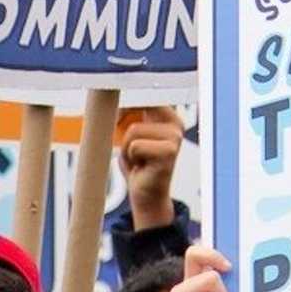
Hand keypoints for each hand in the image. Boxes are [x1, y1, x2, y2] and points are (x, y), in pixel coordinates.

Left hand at [119, 107, 183, 229]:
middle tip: (122, 139)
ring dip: (126, 147)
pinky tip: (140, 167)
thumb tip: (114, 100)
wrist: (147, 197)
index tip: (116, 100)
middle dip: (122, 117)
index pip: (146, 95)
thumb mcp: (133, 134)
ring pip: (133, 131)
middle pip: (139, 107)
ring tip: (136, 159)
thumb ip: (130, 115)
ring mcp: (174, 138)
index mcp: (169, 117)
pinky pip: (134, 146)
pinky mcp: (168, 152)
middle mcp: (176, 124)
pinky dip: (129, 157)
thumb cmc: (138, 164)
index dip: (127, 99)